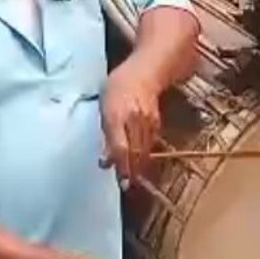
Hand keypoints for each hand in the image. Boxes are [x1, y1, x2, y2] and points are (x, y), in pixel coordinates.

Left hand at [100, 62, 160, 186]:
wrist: (144, 72)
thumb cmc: (116, 88)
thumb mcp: (103, 108)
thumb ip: (105, 134)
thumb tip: (105, 159)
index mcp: (116, 115)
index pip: (120, 146)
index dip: (120, 165)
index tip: (119, 180)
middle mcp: (134, 120)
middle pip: (134, 151)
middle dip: (130, 171)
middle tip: (126, 186)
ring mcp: (148, 122)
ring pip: (143, 150)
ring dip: (138, 166)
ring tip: (132, 180)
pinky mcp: (157, 123)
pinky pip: (150, 143)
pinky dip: (144, 156)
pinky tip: (139, 164)